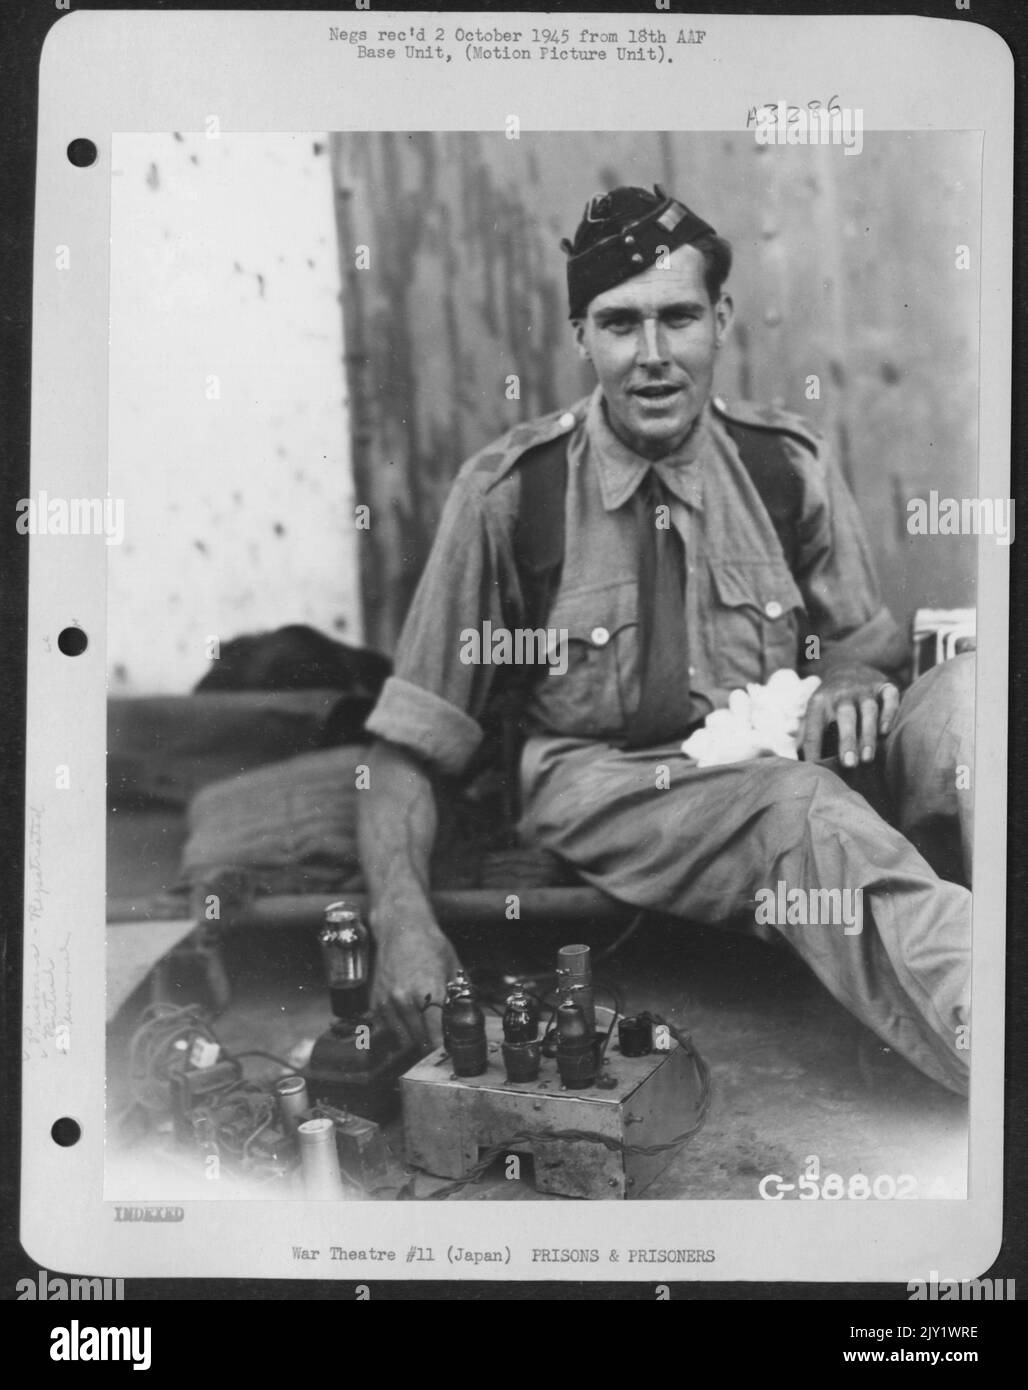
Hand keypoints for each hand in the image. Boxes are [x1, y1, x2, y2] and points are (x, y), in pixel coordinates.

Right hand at [370, 913, 462, 1053]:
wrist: (400, 927)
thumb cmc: (430, 944)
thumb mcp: (454, 968)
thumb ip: (461, 996)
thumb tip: (470, 1016)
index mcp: (428, 993)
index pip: (436, 1035)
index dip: (445, 1047)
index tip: (452, 1051)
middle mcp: (404, 1000)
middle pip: (419, 1041)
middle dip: (431, 1044)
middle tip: (441, 1042)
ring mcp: (387, 1002)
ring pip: (402, 1038)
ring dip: (415, 1039)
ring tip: (426, 1032)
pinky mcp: (375, 1002)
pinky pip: (388, 1028)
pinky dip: (399, 1029)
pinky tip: (409, 1020)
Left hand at [800, 664, 899, 766]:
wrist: (849, 667)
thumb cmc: (830, 703)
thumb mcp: (815, 712)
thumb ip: (811, 735)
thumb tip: (805, 765)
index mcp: (819, 702)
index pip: (815, 726)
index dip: (813, 747)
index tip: (815, 768)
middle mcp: (841, 694)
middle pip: (845, 716)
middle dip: (847, 740)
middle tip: (849, 764)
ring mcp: (864, 689)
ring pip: (868, 709)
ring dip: (867, 733)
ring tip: (867, 758)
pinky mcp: (883, 686)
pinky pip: (889, 696)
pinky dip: (889, 712)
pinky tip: (886, 730)